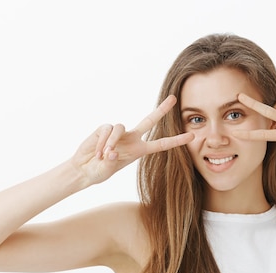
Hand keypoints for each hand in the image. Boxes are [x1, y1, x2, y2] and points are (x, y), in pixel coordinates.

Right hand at [72, 95, 193, 184]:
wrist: (84, 169)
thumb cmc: (99, 171)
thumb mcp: (107, 170)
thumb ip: (111, 162)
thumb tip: (112, 151)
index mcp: (139, 150)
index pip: (161, 144)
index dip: (176, 140)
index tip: (191, 136)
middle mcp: (132, 138)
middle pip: (149, 120)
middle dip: (161, 109)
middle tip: (174, 98)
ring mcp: (119, 133)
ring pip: (120, 128)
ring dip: (111, 144)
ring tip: (103, 157)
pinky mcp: (105, 129)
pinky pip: (107, 130)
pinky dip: (102, 143)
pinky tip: (97, 153)